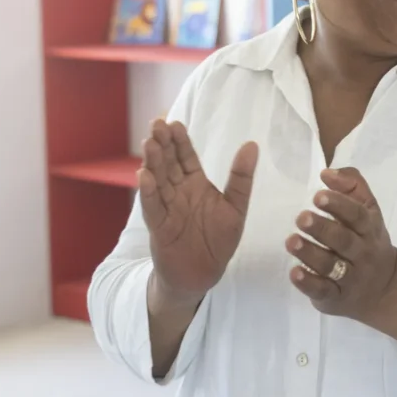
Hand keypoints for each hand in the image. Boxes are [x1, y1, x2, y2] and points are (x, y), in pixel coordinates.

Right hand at [138, 119, 257, 305]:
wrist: (204, 273)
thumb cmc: (219, 239)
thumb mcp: (236, 206)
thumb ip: (241, 177)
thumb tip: (252, 144)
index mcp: (196, 184)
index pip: (186, 157)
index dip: (180, 141)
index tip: (175, 123)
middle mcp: (178, 192)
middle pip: (169, 164)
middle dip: (163, 144)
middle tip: (157, 123)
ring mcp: (167, 208)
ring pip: (158, 181)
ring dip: (153, 162)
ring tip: (150, 143)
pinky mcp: (159, 227)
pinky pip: (153, 208)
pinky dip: (148, 193)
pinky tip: (144, 176)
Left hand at [285, 167, 396, 321]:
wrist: (387, 289)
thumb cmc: (368, 241)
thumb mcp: (368, 210)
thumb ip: (352, 186)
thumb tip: (326, 173)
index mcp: (370, 228)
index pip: (357, 215)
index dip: (339, 205)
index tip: (317, 196)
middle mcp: (363, 253)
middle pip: (343, 240)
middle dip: (322, 228)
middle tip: (301, 218)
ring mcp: (350, 277)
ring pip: (331, 265)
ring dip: (310, 253)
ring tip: (291, 241)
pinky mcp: (336, 297)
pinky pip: (323, 291)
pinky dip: (308, 283)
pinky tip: (294, 273)